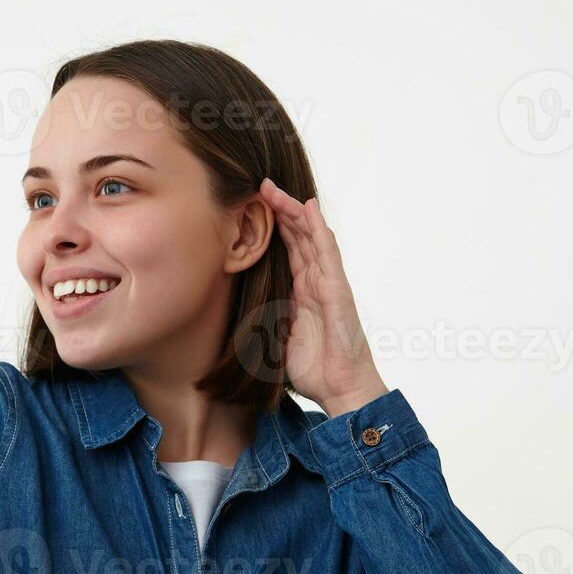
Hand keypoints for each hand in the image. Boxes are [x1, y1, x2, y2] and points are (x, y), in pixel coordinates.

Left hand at [260, 178, 388, 417]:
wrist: (339, 388)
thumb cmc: (312, 369)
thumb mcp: (274, 340)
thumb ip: (260, 322)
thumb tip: (233, 319)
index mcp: (300, 292)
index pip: (286, 250)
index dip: (272, 227)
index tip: (251, 206)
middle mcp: (315, 282)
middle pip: (297, 236)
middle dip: (280, 210)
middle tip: (260, 185)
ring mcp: (328, 283)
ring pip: (310, 237)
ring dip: (294, 211)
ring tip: (276, 189)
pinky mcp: (338, 290)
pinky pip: (328, 254)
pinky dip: (319, 229)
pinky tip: (310, 208)